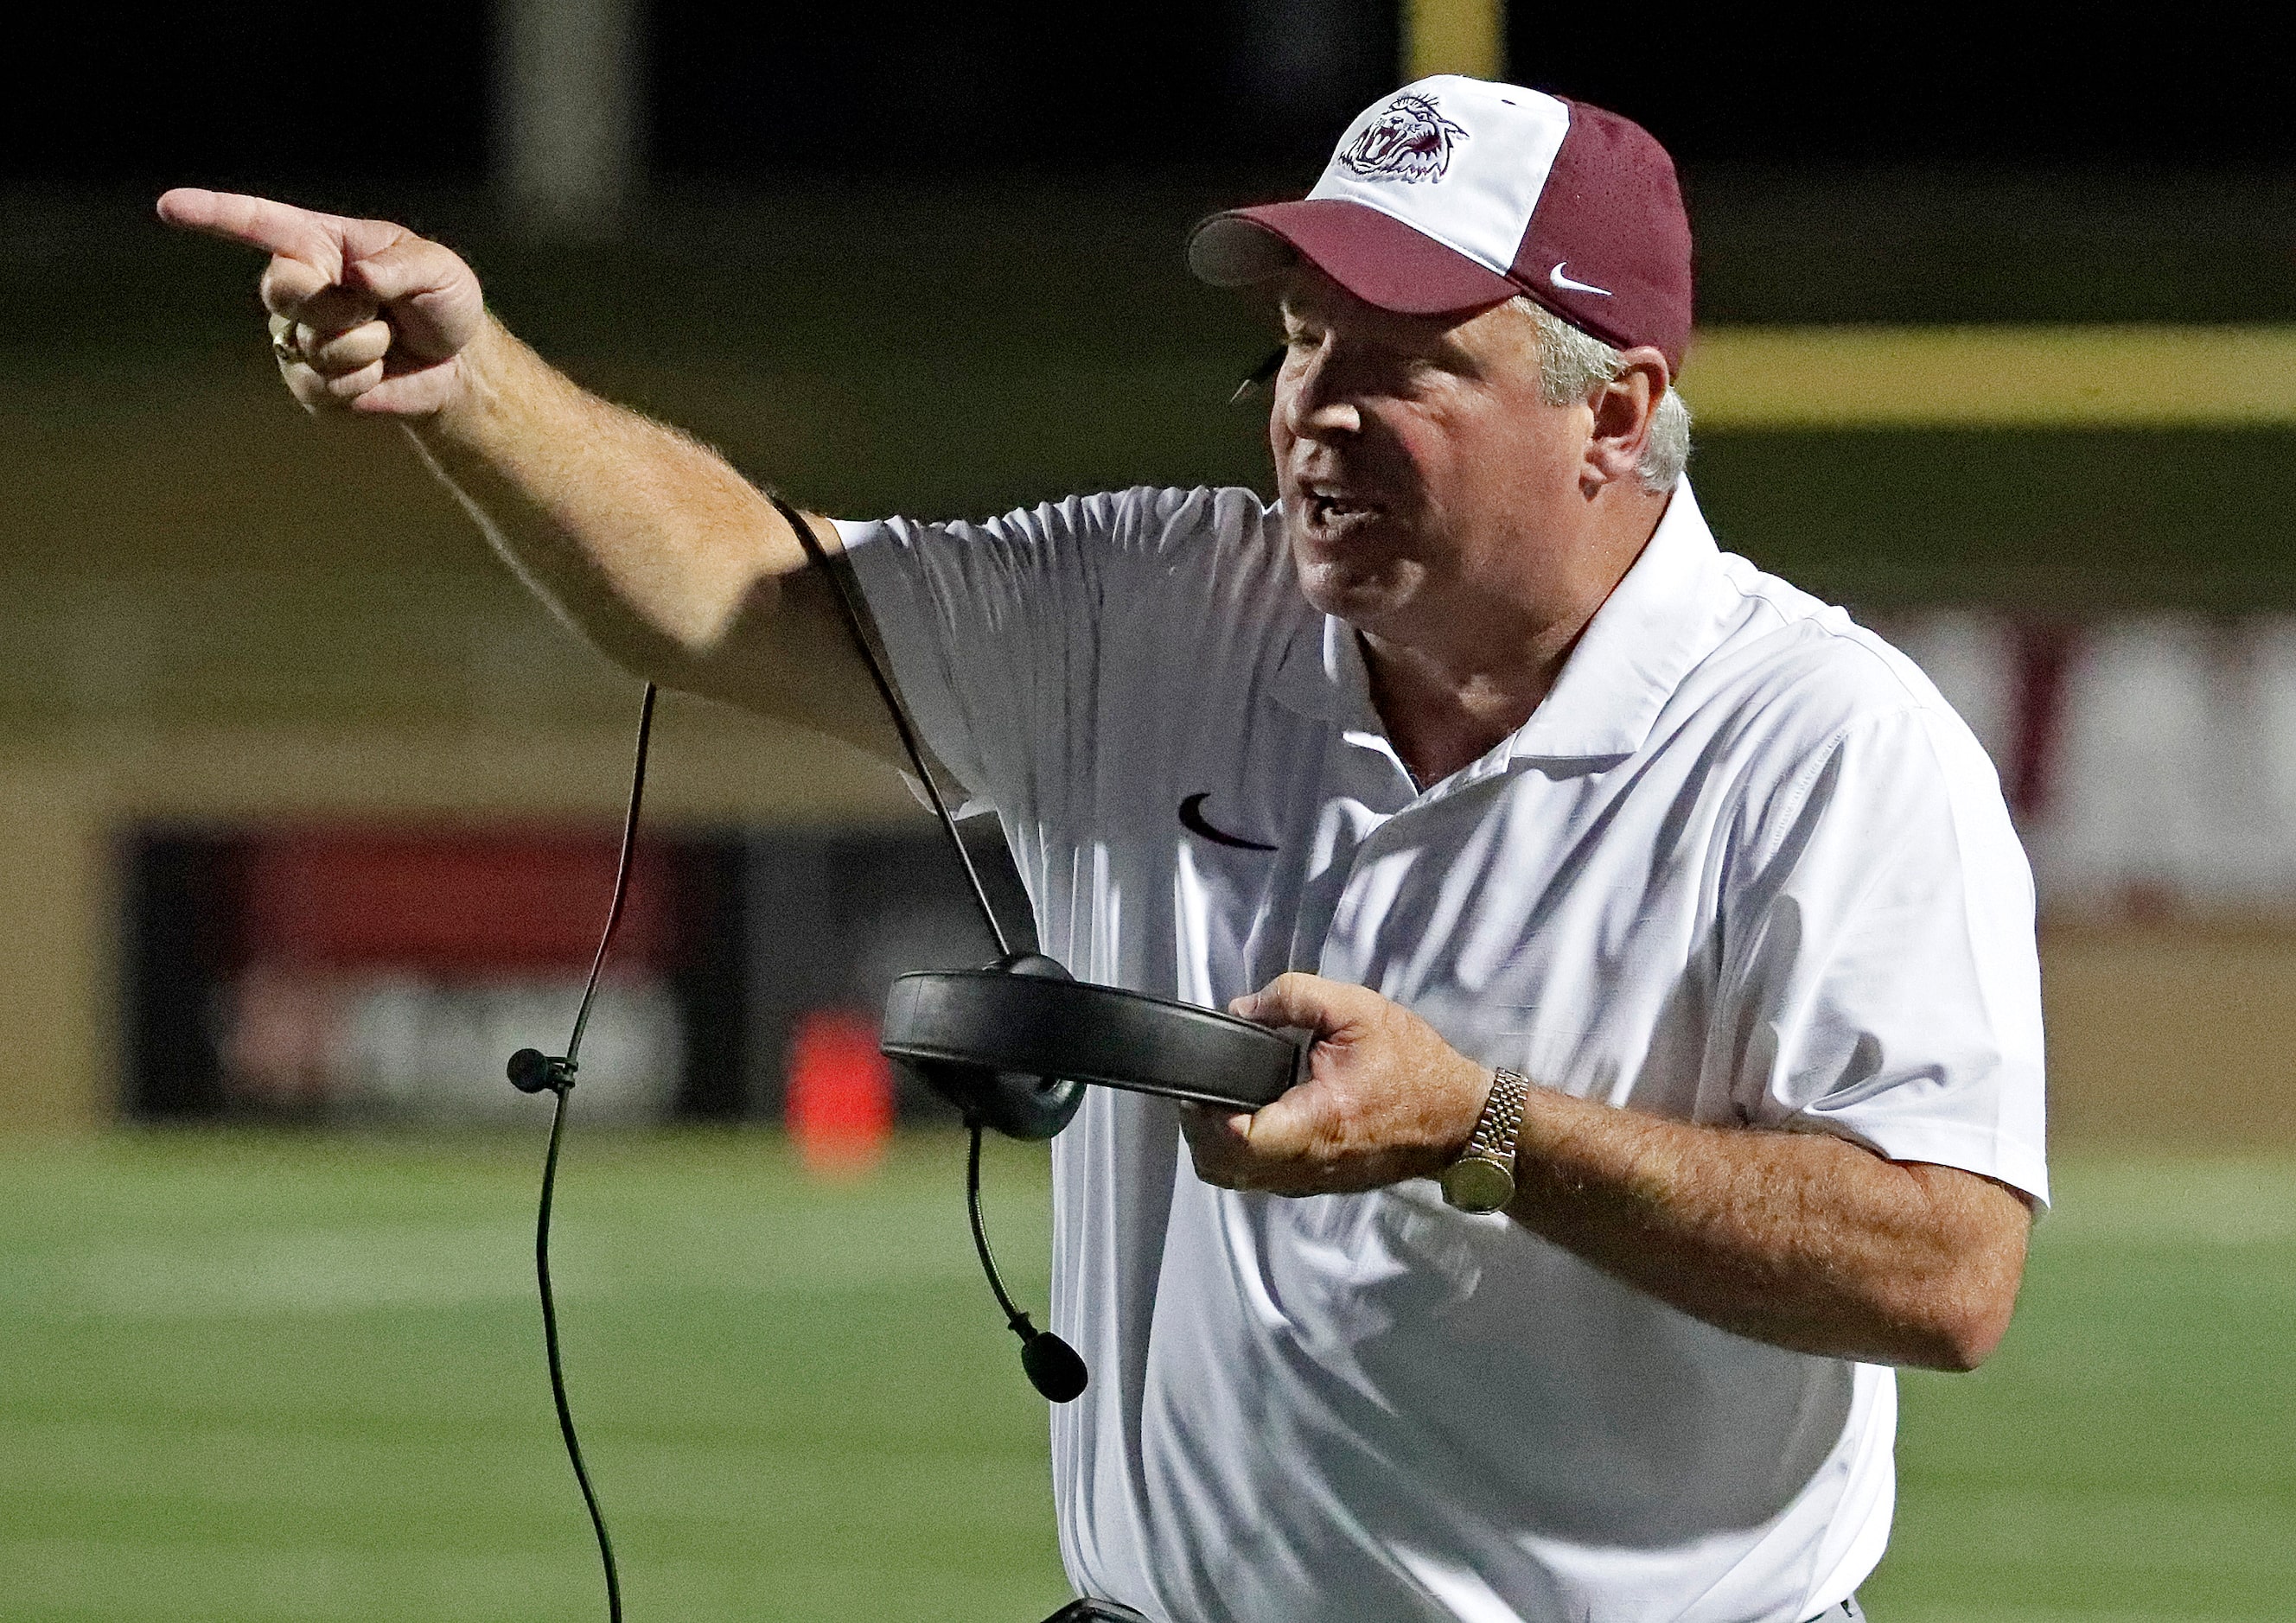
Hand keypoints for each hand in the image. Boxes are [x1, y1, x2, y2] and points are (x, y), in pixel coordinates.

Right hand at [157, 188, 485, 417]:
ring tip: (385, 339)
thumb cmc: (443, 301)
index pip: (258, 223)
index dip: (213, 214)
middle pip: (283, 290)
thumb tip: (359, 278)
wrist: (456, 363)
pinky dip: (364, 381)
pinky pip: (325, 385)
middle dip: (336, 304)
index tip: (168, 206)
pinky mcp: (307, 382)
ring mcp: (296, 336)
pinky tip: (377, 371)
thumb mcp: (440, 270)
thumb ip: (404, 267)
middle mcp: (298, 285)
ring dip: (366, 346)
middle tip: (375, 308)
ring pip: (315, 345)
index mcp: (320, 244)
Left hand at [1182, 972, 1492, 1195]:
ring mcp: (1310, 1182)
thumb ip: (1294, 996)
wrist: (1457, 1119)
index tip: (1202, 1083)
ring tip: (1220, 1103)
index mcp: (1318, 1122)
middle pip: (1223, 1168)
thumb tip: (1242, 1009)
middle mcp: (1308, 1164)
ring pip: (1237, 1180)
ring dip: (1216, 1147)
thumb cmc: (1414, 1067)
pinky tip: (1250, 1119)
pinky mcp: (1315, 1186)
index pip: (1237, 1140)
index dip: (1205, 1114)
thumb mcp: (1358, 1009)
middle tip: (1202, 1089)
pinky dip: (1241, 1156)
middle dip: (1200, 1131)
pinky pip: (1260, 1180)